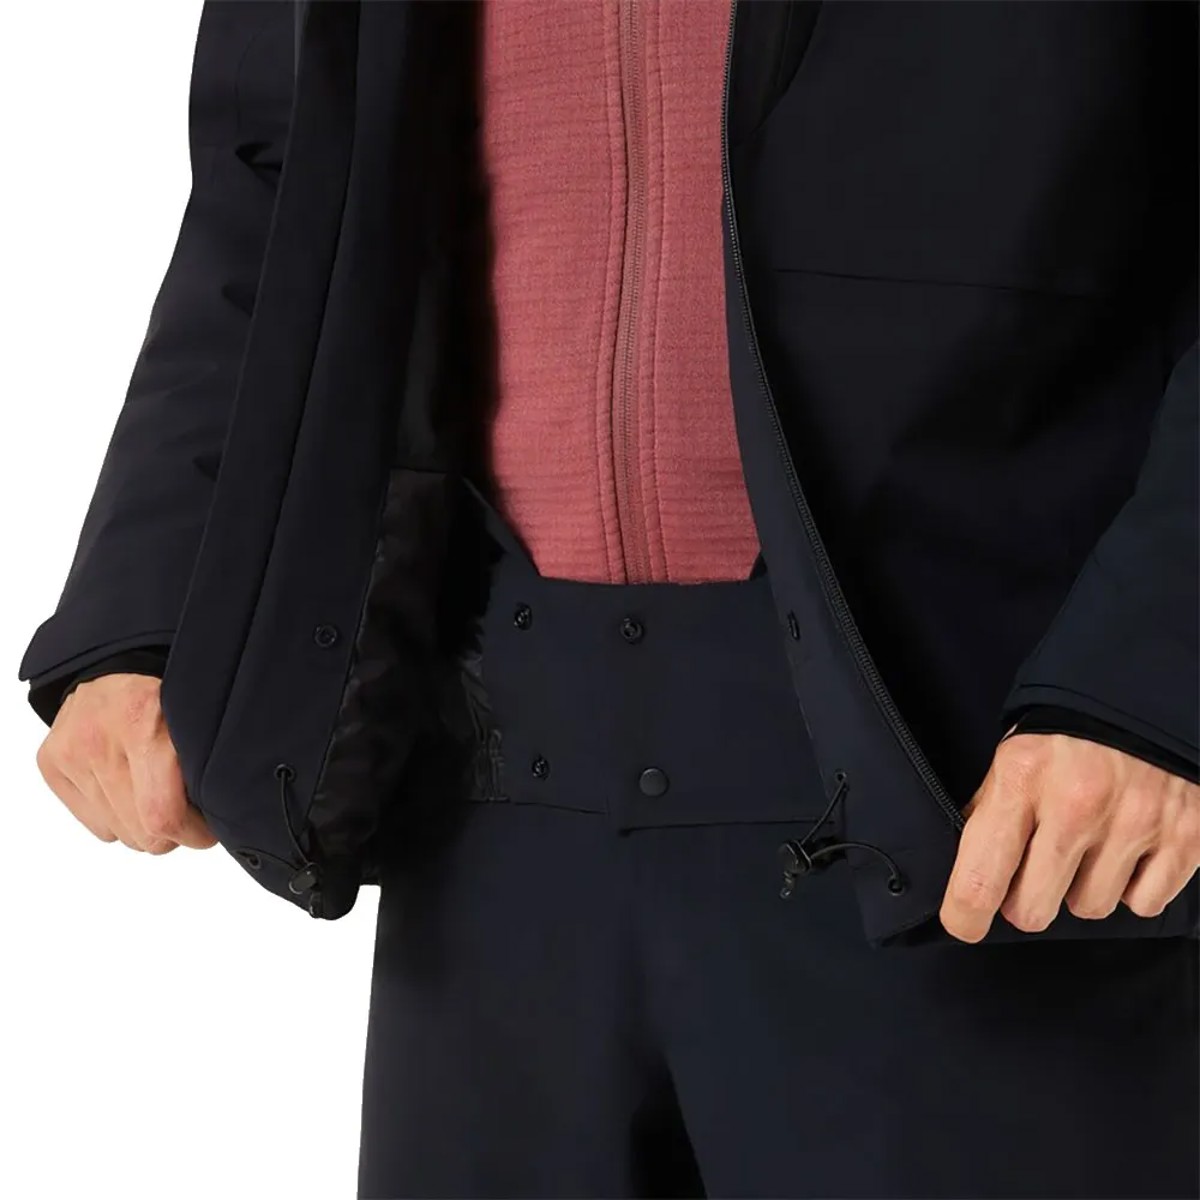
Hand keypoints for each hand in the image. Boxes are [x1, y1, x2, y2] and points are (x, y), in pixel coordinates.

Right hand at [35, 673, 215, 852]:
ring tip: (160, 796)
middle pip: (139, 831)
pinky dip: (120, 818)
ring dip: (145, 827)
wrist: (116, 665)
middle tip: (188, 813)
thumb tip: (225, 814)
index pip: (160, 815)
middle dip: (172, 834)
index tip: (208, 830)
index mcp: (143, 725)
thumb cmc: (167, 693)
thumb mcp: (197, 718)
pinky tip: (132, 790)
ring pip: (118, 832)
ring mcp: (70, 753)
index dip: (191, 833)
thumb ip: (206, 763)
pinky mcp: (51, 763)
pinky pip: (96, 825)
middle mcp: (99, 740)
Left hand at [939, 726, 1199, 941]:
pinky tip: (1129, 851)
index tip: (964, 924)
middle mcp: (1076, 804)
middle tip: (1035, 876)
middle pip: (1033, 909)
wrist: (1148, 693)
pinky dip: (1135, 886)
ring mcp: (1135, 822)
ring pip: (1091, 909)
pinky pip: (1144, 903)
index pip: (980, 876)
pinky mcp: (1186, 836)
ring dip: (1084, 889)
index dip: (964, 915)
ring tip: (1090, 848)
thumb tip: (969, 872)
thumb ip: (991, 812)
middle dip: (1027, 901)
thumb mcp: (1015, 757)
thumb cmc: (1068, 732)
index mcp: (1022, 780)